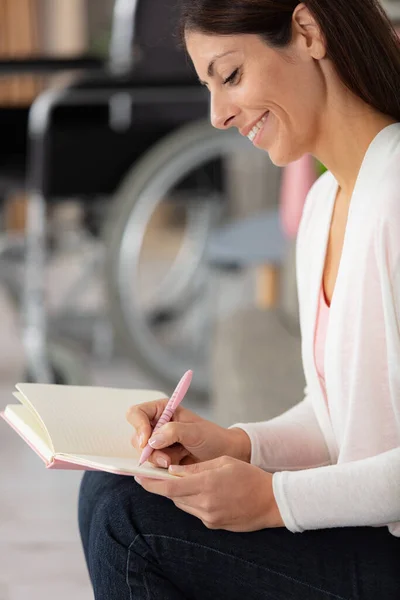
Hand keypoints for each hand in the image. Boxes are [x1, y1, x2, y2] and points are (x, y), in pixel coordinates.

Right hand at [126, 399, 250, 468]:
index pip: (137, 413)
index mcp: (163, 410)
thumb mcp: (196, 432)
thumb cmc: (213, 438)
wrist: (225, 456)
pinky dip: (160, 468)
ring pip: (143, 453)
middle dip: (149, 450)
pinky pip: (151, 465)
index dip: (138, 426)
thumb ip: (173, 432)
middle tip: (166, 459)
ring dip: (156, 461)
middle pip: (137, 436)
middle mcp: (157, 425)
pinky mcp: (162, 458)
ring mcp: (158, 443)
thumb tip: (151, 441)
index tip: (147, 442)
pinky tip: (174, 467)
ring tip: (174, 463)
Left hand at [134, 456, 284, 531]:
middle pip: (173, 496)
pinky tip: (202, 491)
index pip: (169, 487)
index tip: (139, 477)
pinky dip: (192, 501)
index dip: (151, 483)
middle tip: (156, 475)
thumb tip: (173, 471)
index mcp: (206, 485)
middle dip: (164, 486)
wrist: (271, 501)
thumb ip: (196, 468)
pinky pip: (195, 511)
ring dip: (178, 493)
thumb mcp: (222, 462)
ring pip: (182, 504)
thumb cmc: (249, 476)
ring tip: (182, 481)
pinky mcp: (214, 525)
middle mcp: (205, 504)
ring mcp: (209, 517)